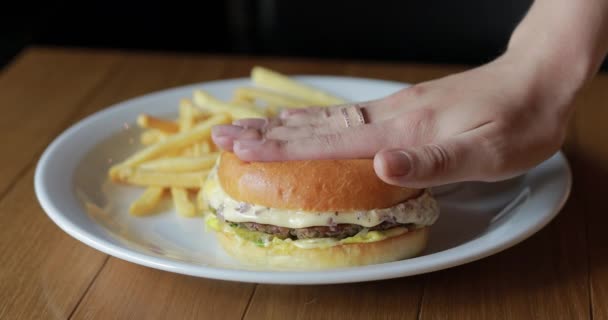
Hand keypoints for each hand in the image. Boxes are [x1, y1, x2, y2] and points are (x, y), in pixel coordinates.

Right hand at [211, 54, 575, 188]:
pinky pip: (345, 114)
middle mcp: (389, 114)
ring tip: (247, 127)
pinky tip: (303, 121)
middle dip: (266, 133)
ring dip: (282, 125)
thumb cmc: (518, 121)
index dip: (282, 147)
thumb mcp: (487, 151)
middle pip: (316, 125)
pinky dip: (313, 118)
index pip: (329, 141)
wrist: (537, 78)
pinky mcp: (403, 107)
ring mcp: (394, 107)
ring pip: (326, 117)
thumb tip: (381, 166)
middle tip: (222, 134)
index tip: (241, 147)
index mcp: (402, 129)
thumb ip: (433, 161)